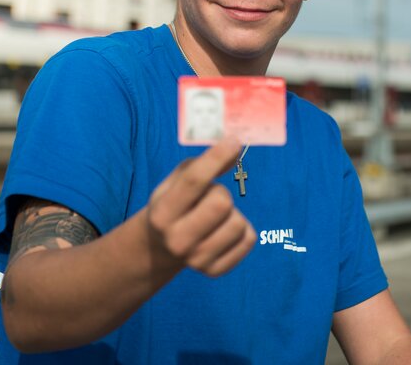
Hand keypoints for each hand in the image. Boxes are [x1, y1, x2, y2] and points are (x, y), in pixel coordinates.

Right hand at [146, 138, 256, 276]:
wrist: (162, 247)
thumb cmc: (174, 203)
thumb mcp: (176, 181)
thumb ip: (202, 164)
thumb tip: (235, 148)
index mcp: (162, 213)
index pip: (194, 181)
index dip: (217, 156)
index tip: (234, 140)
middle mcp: (176, 240)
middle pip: (222, 203)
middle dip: (221, 192)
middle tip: (211, 196)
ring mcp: (196, 260)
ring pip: (238, 222)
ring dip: (232, 213)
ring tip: (215, 217)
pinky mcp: (215, 270)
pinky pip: (249, 239)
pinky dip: (242, 230)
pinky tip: (223, 231)